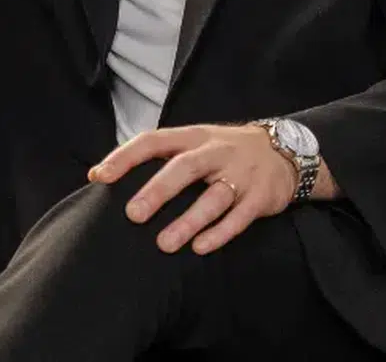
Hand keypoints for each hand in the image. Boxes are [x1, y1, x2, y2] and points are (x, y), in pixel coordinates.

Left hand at [87, 124, 297, 255]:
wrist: (284, 151)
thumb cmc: (224, 151)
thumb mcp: (196, 142)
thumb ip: (161, 156)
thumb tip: (108, 174)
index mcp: (193, 137)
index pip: (153, 140)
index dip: (125, 156)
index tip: (100, 176)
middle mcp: (216, 152)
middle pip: (185, 168)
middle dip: (158, 190)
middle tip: (133, 214)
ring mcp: (240, 174)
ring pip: (213, 198)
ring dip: (188, 221)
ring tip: (164, 243)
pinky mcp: (260, 197)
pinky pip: (239, 217)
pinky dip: (219, 233)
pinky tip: (200, 248)